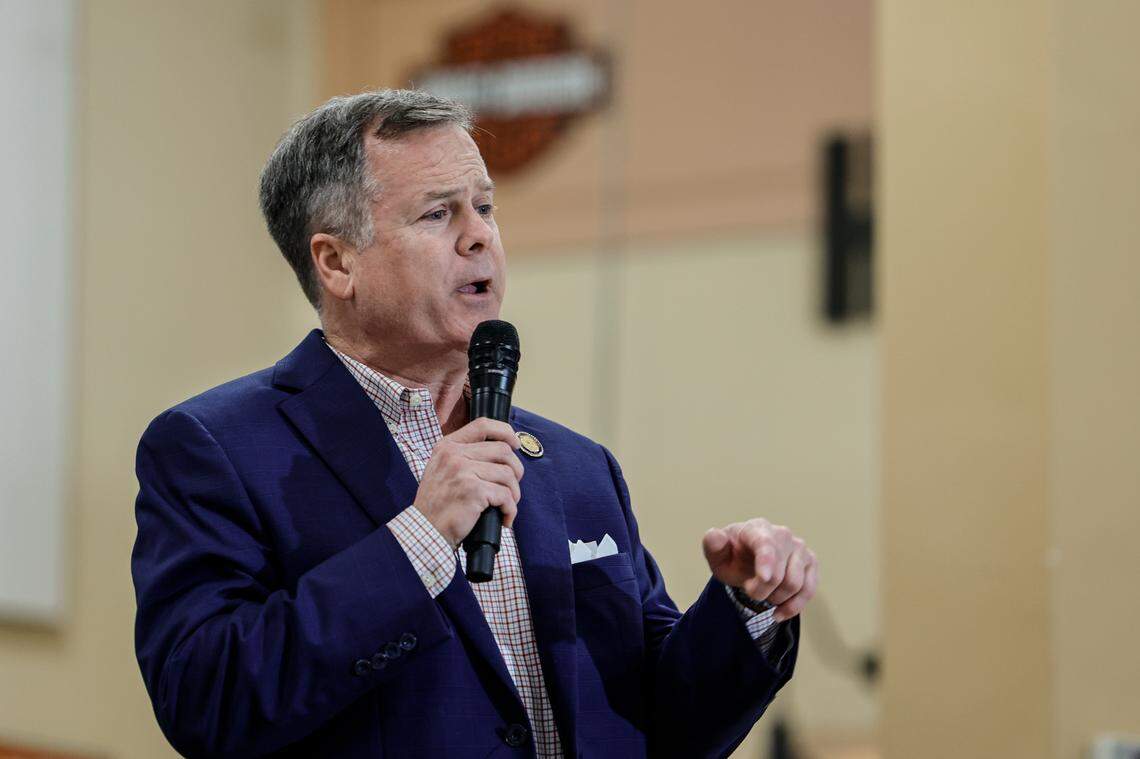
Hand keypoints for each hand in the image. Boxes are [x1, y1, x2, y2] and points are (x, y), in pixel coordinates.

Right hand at [413, 418, 523, 546]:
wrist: (426, 530)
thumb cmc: (437, 504)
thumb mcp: (442, 469)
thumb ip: (464, 456)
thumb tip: (502, 451)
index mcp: (448, 446)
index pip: (483, 425)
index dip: (505, 432)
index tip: (515, 444)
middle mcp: (454, 454)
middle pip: (503, 450)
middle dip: (515, 470)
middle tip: (512, 487)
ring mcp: (463, 471)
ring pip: (507, 474)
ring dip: (514, 493)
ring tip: (507, 506)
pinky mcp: (473, 491)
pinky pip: (505, 496)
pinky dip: (510, 509)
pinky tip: (504, 518)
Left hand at [702, 518, 817, 622]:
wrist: (747, 561)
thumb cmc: (732, 557)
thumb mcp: (717, 555)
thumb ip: (713, 545)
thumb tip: (714, 536)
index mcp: (757, 528)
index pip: (765, 544)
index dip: (766, 562)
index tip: (763, 579)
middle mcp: (782, 534)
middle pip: (778, 573)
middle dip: (761, 591)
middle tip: (748, 590)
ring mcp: (799, 548)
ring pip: (795, 584)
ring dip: (775, 598)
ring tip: (763, 595)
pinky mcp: (811, 562)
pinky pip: (808, 590)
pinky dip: (793, 607)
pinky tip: (778, 613)